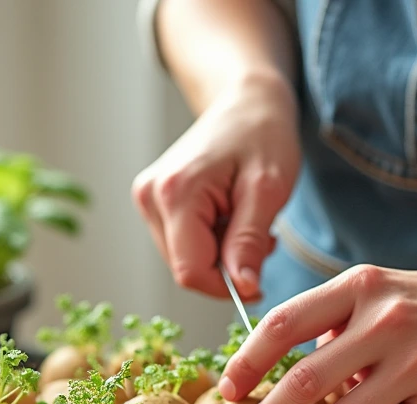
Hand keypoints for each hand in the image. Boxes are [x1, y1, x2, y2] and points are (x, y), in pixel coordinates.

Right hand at [131, 73, 300, 300]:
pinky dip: (212, 241)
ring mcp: (148, 199)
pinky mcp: (154, 202)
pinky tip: (230, 216)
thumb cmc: (262, 135)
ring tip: (246, 220)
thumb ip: (249, 243)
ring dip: (221, 254)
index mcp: (176, 192)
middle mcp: (151, 197)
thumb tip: (243, 290)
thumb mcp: (268, 191)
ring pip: (185, 259)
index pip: (191, 271)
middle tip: (260, 237)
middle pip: (186, 267)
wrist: (246, 102)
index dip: (226, 287)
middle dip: (226, 266)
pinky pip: (183, 244)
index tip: (259, 281)